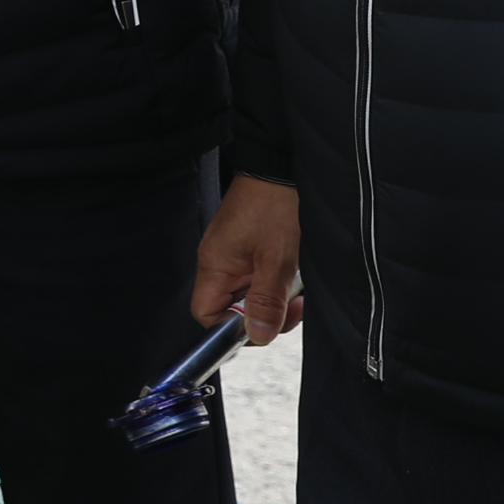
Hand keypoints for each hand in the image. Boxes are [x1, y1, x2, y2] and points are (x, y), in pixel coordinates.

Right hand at [192, 174, 304, 347]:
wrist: (280, 168)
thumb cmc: (274, 205)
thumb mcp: (276, 260)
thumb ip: (266, 300)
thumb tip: (257, 335)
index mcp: (215, 265)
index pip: (207, 314)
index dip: (233, 328)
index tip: (265, 325)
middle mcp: (219, 262)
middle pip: (231, 308)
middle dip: (264, 314)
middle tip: (291, 306)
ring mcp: (234, 254)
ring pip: (249, 294)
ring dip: (274, 298)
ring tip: (296, 288)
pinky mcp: (249, 247)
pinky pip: (258, 277)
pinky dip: (277, 282)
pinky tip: (293, 273)